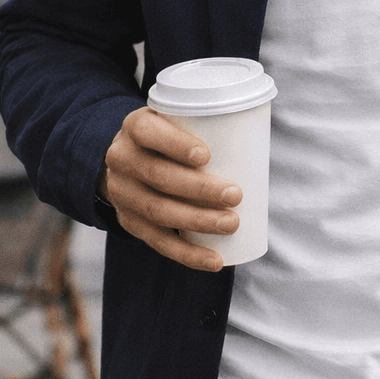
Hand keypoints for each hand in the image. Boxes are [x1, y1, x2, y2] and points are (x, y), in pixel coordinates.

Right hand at [99, 106, 240, 271]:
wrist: (129, 159)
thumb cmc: (169, 135)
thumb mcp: (176, 118)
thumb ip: (204, 119)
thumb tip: (258, 125)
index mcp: (135, 127)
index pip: (148, 131)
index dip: (174, 144)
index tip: (206, 155)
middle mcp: (122, 159)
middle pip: (158, 176)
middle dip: (199, 189)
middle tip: (235, 195)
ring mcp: (122, 194)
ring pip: (158, 211)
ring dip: (197, 221)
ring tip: (231, 224)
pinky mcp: (129, 222)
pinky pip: (158, 242)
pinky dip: (188, 254)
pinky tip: (214, 260)